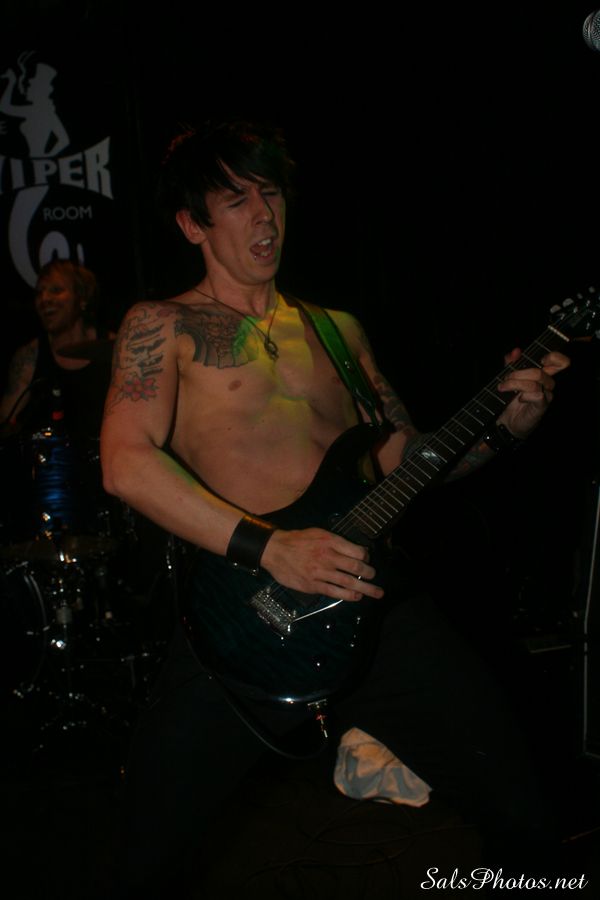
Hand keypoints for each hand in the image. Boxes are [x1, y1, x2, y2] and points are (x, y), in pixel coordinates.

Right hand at [261, 527, 383, 601]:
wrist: (275, 550)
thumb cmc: (298, 540)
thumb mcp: (318, 533)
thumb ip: (335, 542)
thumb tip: (355, 551)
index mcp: (330, 542)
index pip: (356, 551)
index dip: (366, 557)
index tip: (367, 560)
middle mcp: (327, 557)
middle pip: (356, 567)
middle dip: (369, 574)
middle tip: (374, 576)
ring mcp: (320, 572)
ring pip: (348, 582)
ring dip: (364, 588)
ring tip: (375, 592)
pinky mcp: (313, 585)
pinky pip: (334, 592)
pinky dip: (348, 595)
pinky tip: (356, 597)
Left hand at [496, 348, 569, 438]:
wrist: (508, 421)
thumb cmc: (512, 399)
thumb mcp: (510, 378)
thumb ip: (512, 364)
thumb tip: (515, 352)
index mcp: (544, 374)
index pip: (561, 363)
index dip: (555, 357)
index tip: (540, 360)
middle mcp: (548, 384)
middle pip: (540, 372)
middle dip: (518, 373)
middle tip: (505, 379)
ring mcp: (547, 396)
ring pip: (535, 383)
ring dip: (515, 384)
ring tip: (503, 387)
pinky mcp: (542, 406)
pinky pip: (537, 395)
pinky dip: (524, 395)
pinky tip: (519, 399)